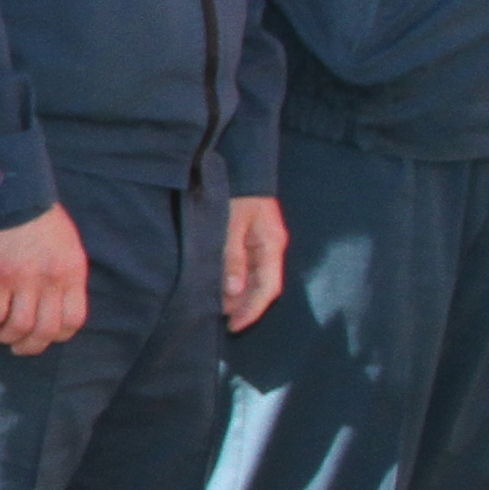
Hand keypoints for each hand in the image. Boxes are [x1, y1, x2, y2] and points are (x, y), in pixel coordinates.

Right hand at [0, 207, 89, 355]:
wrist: (14, 194)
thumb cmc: (41, 218)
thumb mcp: (68, 247)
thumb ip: (65, 275)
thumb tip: (57, 303)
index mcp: (72, 273)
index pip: (73, 320)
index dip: (59, 335)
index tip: (46, 336)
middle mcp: (51, 281)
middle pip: (46, 331)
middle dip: (31, 346)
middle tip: (19, 347)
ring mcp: (25, 279)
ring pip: (19, 327)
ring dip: (7, 337)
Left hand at [222, 194, 288, 333]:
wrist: (243, 163)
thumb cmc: (237, 191)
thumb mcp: (231, 224)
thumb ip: (232, 257)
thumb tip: (233, 290)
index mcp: (271, 244)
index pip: (267, 288)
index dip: (252, 310)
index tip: (234, 326)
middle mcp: (271, 247)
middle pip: (262, 286)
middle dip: (243, 305)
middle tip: (220, 320)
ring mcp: (263, 242)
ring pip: (254, 278)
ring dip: (238, 294)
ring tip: (217, 306)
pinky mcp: (253, 237)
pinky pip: (248, 266)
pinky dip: (236, 279)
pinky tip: (221, 286)